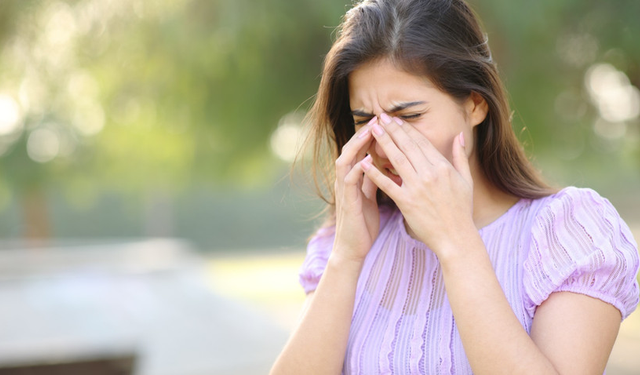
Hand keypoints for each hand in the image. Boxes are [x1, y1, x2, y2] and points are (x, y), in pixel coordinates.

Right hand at [332, 117, 379, 263]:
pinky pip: (349, 182)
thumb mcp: (370, 196)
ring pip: (346, 161)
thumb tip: (383, 163)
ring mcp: (344, 191)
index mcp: (354, 178)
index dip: (372, 135)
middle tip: (378, 118)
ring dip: (357, 146)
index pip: (361, 150)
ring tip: (369, 132)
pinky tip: (366, 161)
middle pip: (351, 149)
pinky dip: (357, 170)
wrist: (353, 248)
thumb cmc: (363, 223)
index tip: (386, 121)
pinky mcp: (346, 203)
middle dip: (364, 133)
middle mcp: (345, 180)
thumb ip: (374, 179)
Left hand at [360, 114, 474, 255]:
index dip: (406, 129)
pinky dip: (375, 173)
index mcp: (443, 167)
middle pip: (407, 146)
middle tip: (379, 117)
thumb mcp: (466, 180)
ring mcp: (417, 188)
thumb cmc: (461, 210)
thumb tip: (459, 135)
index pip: (421, 142)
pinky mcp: (406, 202)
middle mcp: (429, 174)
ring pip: (396, 160)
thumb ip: (460, 156)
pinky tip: (364, 162)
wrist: (456, 237)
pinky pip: (388, 185)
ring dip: (383, 143)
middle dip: (392, 130)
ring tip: (372, 130)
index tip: (395, 119)